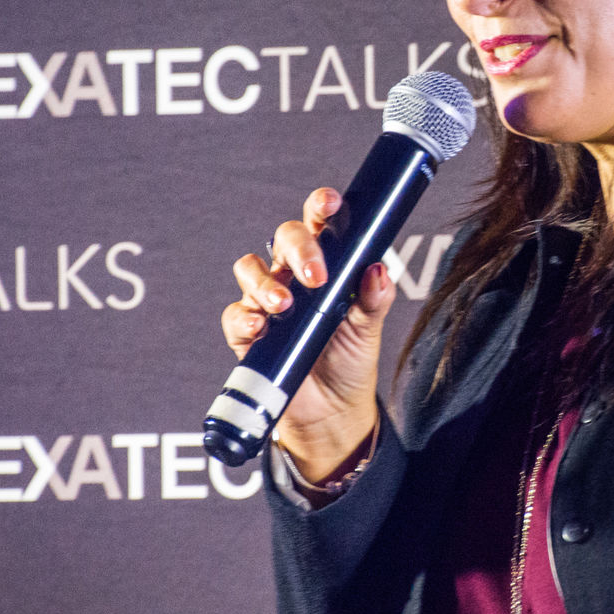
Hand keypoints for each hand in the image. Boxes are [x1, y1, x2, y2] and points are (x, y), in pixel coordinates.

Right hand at [221, 187, 391, 483]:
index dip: (320, 206)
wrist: (332, 410)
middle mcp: (292, 275)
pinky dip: (245, 319)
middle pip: (284, 239)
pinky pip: (236, 316)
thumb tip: (378, 270)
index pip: (318, 224)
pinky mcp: (248, 333)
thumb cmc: (350, 358)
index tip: (330, 203)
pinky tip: (260, 328)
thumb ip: (375, 298)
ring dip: (266, 283)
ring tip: (285, 305)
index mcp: (324, 263)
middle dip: (299, 250)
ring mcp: (267, 302)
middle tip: (317, 276)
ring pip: (250, 270)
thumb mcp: (369, 327)